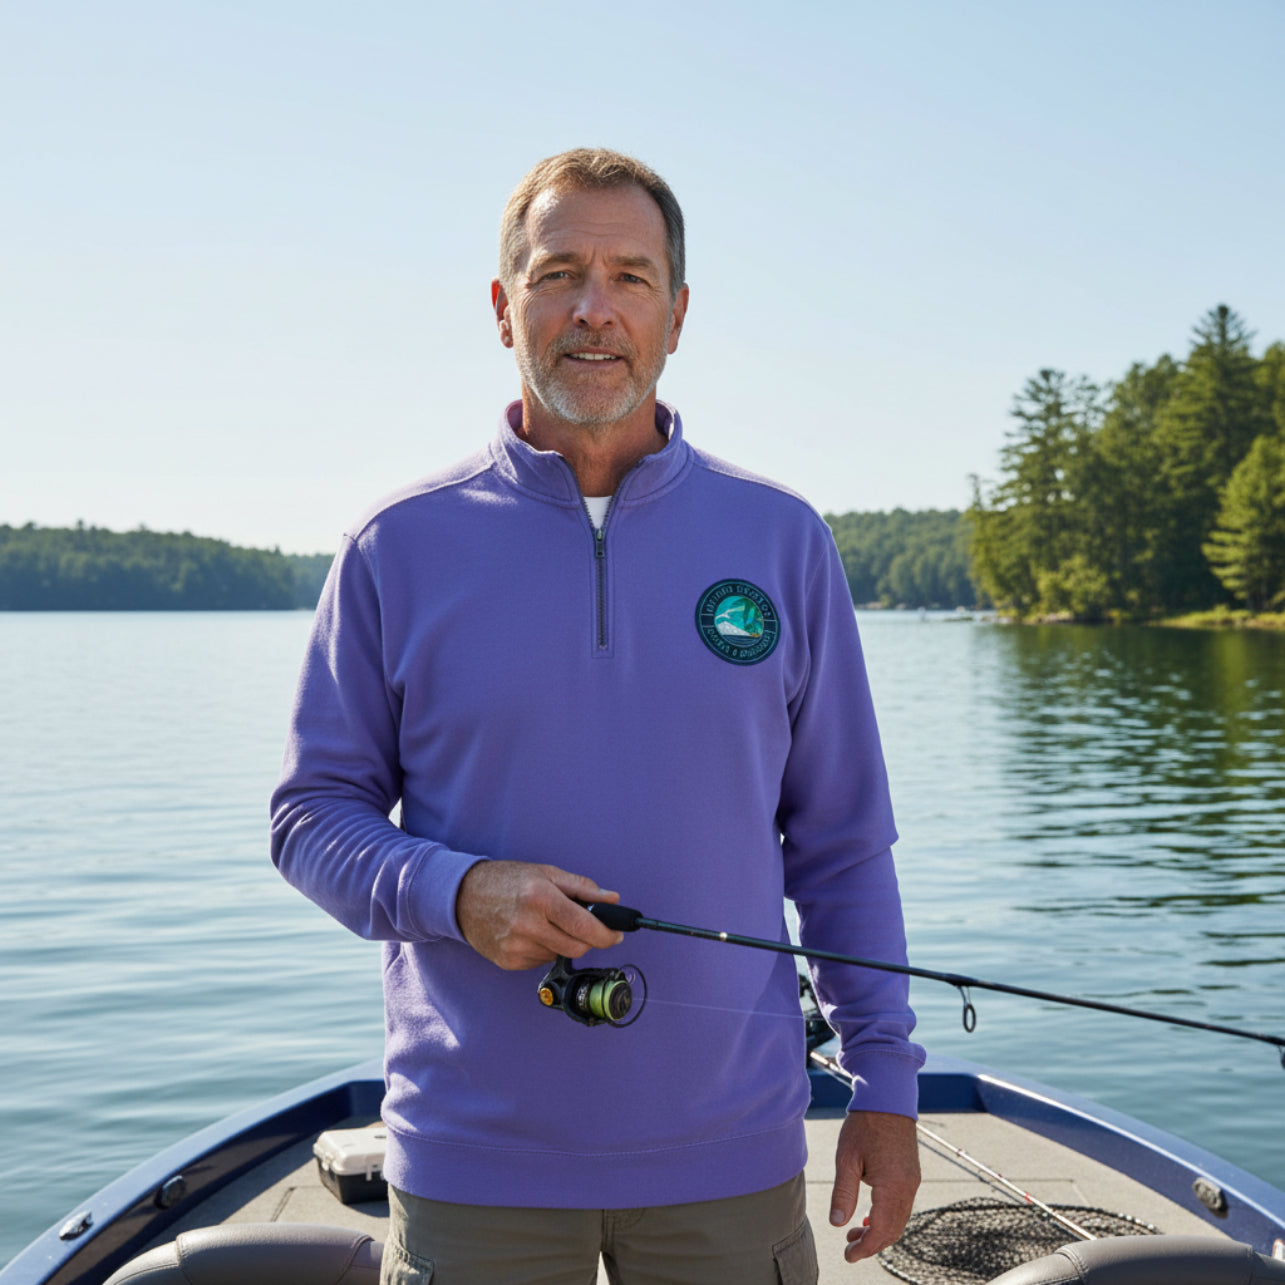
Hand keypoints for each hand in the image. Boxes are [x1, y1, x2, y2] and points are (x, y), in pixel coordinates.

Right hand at [455, 860, 623, 969]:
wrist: (462, 896)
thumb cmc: (506, 880)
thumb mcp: (546, 873)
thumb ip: (582, 888)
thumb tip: (612, 900)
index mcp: (539, 898)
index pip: (584, 926)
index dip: (607, 934)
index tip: (617, 934)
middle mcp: (527, 925)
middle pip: (577, 948)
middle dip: (589, 940)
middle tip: (587, 927)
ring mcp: (516, 946)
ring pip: (560, 955)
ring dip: (564, 942)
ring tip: (548, 922)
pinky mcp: (508, 961)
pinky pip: (541, 961)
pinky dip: (546, 949)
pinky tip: (532, 933)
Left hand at [829, 1110, 919, 1263]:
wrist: (888, 1099)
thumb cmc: (865, 1125)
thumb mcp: (847, 1158)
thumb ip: (843, 1193)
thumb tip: (837, 1223)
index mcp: (892, 1186)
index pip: (881, 1230)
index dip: (865, 1247)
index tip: (848, 1255)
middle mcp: (908, 1188)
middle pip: (893, 1230)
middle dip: (872, 1244)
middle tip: (849, 1248)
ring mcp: (912, 1181)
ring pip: (899, 1220)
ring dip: (879, 1231)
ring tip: (855, 1232)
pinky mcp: (911, 1174)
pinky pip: (902, 1206)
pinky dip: (887, 1217)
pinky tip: (869, 1215)